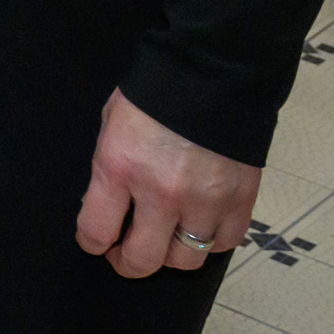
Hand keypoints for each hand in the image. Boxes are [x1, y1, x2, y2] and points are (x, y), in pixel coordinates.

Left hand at [75, 89, 258, 278]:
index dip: (92, 243)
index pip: (96, 232)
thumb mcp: (113, 123)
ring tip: (164, 241)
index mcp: (119, 168)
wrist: (214, 70)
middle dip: (127, 263)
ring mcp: (205, 201)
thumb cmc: (154, 92)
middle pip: (143, 260)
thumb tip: (109, 203)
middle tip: (125, 254)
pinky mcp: (240, 200)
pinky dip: (209, 241)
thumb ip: (109, 167)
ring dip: (170, 255)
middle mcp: (161, 193)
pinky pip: (223, 243)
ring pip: (186, 260)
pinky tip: (199, 227)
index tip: (96, 241)